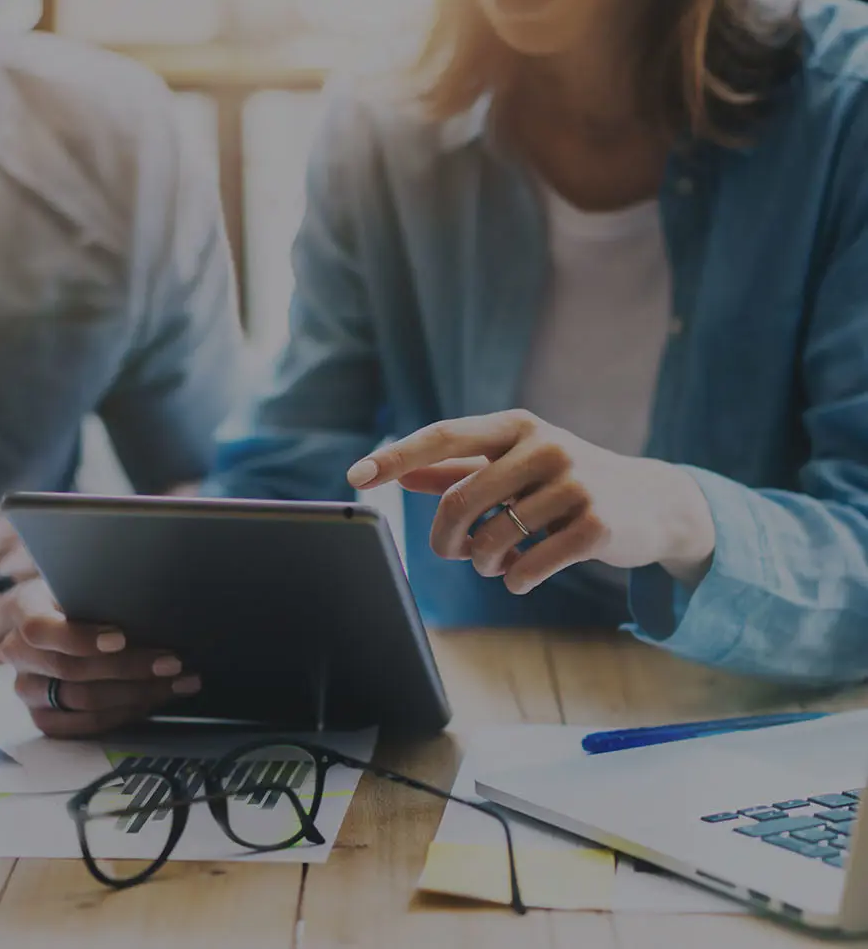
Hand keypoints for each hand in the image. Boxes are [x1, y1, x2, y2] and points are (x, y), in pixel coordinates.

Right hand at [2, 579, 201, 737]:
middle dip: (129, 667)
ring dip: (138, 693)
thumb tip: (150, 606)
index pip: (40, 629)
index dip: (81, 638)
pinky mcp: (43, 717)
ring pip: (83, 702)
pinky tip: (154, 700)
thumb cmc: (78, 595)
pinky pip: (84, 726)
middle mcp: (18, 653)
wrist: (54, 619)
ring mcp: (27, 689)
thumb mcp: (82, 581)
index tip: (121, 637)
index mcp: (23, 609)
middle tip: (172, 662)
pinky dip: (124, 714)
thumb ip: (101, 593)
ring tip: (178, 682)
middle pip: (72, 670)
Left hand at [347, 410, 715, 593]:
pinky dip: (513, 580)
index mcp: (515, 426)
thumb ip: (457, 468)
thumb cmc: (565, 480)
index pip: (443, 437)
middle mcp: (544, 446)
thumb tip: (400, 473)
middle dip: (445, 539)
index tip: (355, 477)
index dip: (396, 458)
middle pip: (458, 502)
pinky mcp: (596, 524)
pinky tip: (519, 575)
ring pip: (491, 540)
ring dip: (482, 564)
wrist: (652, 504)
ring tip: (493, 562)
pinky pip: (527, 567)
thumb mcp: (513, 465)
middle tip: (452, 553)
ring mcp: (574, 483)